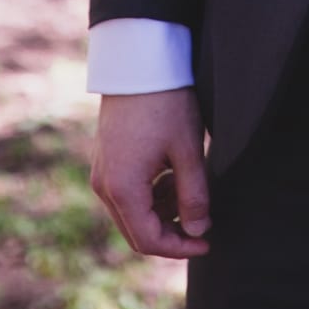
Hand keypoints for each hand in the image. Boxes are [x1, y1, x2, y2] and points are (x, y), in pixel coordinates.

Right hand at [91, 88, 211, 258]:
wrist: (139, 61)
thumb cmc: (167, 102)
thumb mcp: (187, 149)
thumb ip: (194, 195)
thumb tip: (199, 230)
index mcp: (122, 188)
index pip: (148, 240)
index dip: (179, 247)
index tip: (207, 242)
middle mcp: (104, 186)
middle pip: (136, 230)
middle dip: (171, 232)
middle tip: (203, 223)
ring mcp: (101, 171)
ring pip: (132, 211)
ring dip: (162, 211)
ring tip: (191, 188)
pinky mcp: (105, 158)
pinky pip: (126, 191)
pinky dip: (151, 193)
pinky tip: (173, 173)